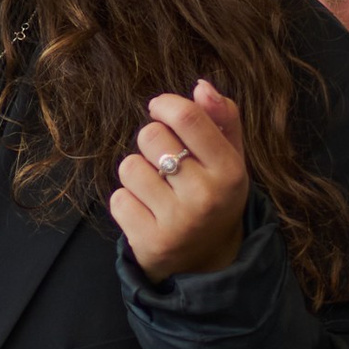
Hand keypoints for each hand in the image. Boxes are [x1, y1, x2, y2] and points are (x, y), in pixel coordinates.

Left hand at [110, 81, 248, 283]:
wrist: (206, 262)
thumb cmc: (214, 195)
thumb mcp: (230, 158)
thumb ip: (222, 118)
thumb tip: (201, 86)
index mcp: (230, 171)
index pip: (187, 117)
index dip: (164, 104)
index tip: (159, 109)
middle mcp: (206, 197)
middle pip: (150, 135)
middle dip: (152, 142)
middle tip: (166, 162)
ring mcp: (177, 222)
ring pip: (129, 166)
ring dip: (137, 172)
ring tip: (156, 189)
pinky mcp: (149, 242)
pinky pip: (117, 198)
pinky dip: (126, 201)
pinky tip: (146, 211)